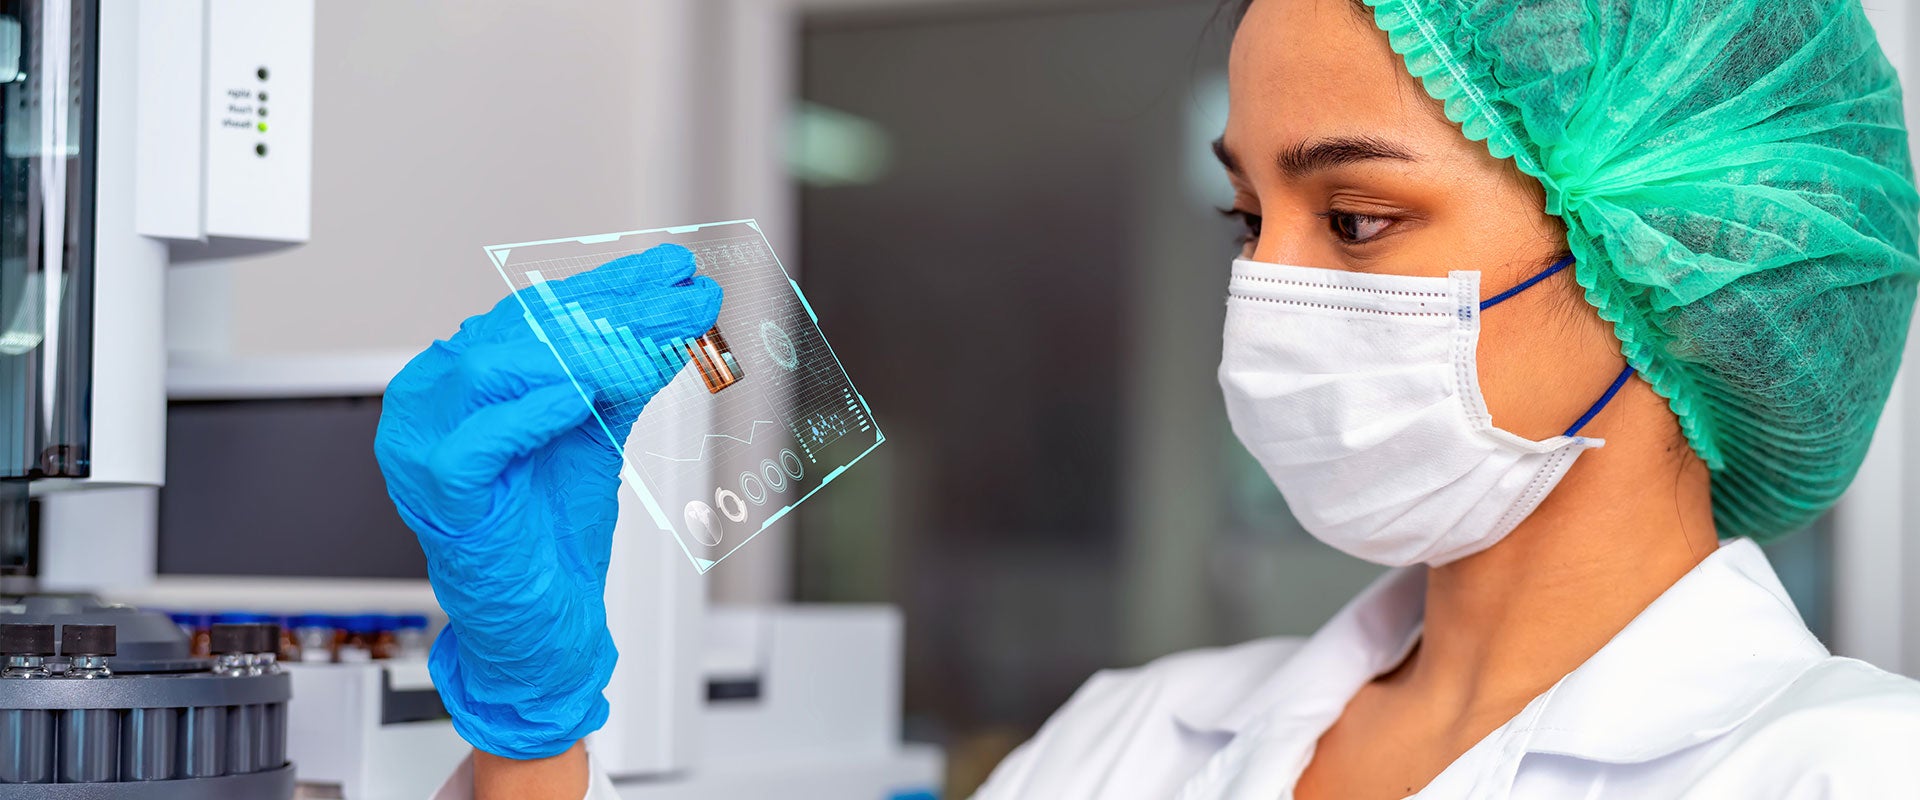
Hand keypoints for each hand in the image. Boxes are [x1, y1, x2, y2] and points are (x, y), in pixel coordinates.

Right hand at [375, 244, 719, 758]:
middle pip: (522, 332)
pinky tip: (583, 394)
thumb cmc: (552, 531)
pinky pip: (478, 442)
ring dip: (583, 353)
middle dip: (613, 312)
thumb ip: (628, 367)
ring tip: (650, 348)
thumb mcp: (598, 428)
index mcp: (459, 375)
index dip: (610, 288)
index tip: (673, 271)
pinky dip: (532, 412)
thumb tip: (682, 306)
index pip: (536, 312)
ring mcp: (422, 446)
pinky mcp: (438, 495)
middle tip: (684, 301)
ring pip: (495, 370)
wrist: (540, 622)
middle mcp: (430, 400)